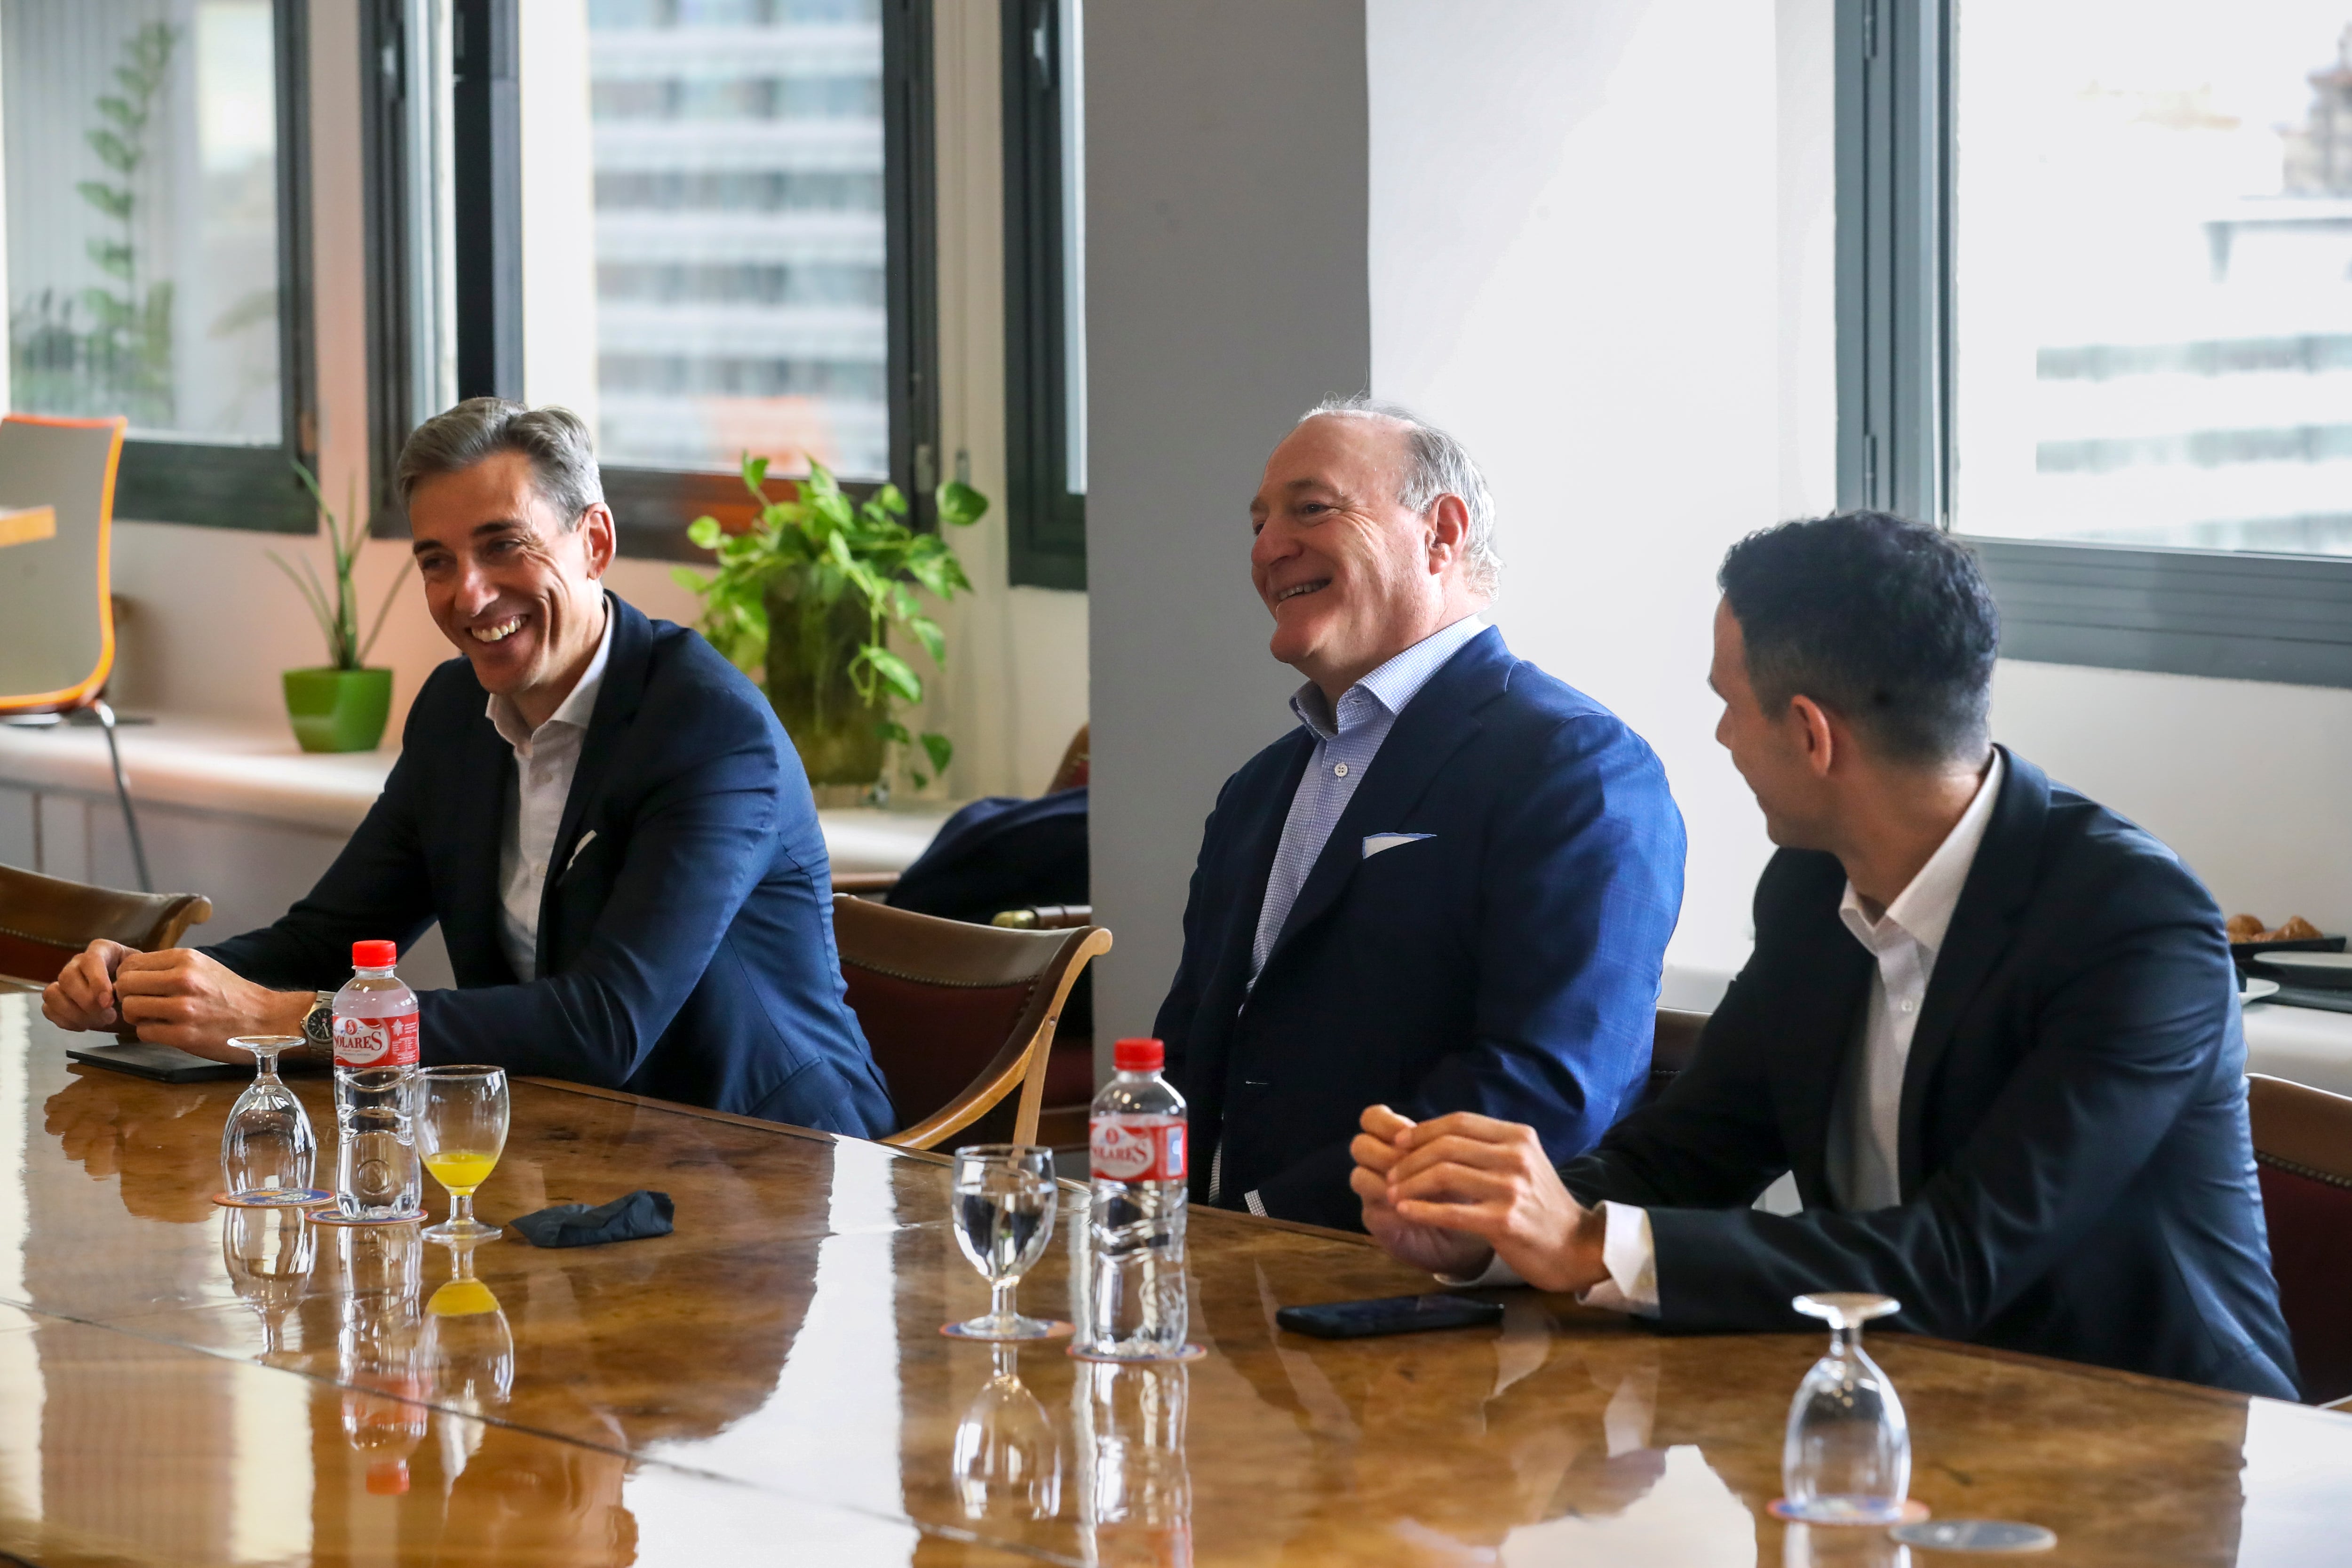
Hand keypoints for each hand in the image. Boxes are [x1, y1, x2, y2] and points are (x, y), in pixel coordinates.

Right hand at [43, 939, 133, 1031]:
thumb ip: (130, 980)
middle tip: (109, 1016)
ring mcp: (64, 981)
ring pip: (52, 993)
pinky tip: (86, 1026)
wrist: (134, 999)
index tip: (108, 1002)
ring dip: (74, 1013)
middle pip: (67, 977)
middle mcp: (78, 962)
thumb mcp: (142, 977)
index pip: (91, 959)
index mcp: (102, 950)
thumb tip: (114, 992)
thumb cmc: (139, 984)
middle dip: (87, 1002)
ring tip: (98, 1022)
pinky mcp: (56, 999)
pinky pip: (48, 1009)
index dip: (97, 982)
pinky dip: (66, 1021)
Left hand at [110, 948, 312, 1059]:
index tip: (140, 989)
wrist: (266, 1020)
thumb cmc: (233, 995)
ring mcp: (183, 1008)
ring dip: (137, 1017)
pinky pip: (144, 1032)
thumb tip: (131, 973)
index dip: (128, 978)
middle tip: (143, 1006)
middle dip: (128, 997)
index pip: (130, 965)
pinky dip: (150, 1034)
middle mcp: (183, 979)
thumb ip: (171, 967)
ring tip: (154, 1019)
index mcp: (186, 959)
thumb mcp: (204, 967)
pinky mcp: (184, 1035)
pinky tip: (166, 1031)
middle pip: (124, 985)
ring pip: (130, 1009)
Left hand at [1372, 1108, 1610, 1294]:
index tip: (1397, 1142)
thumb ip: (1486, 1148)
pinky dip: (1422, 1210)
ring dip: (1409, 1183)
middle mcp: (1517, 1157)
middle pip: (1446, 1146)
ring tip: (1390, 1193)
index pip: (1458, 1122)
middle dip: (1409, 1159)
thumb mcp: (1522, 1163)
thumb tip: (1433, 1137)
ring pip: (1444, 1174)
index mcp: (1518, 1137)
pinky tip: (1404, 1212)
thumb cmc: (1541, 1206)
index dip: (1422, 1130)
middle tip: (1389, 1173)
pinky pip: (1452, 1211)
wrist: (1577, 1246)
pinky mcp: (1505, 1221)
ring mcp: (1512, 1189)